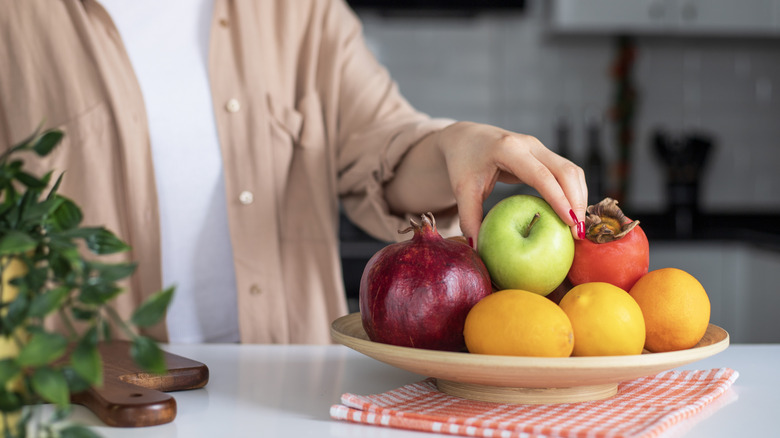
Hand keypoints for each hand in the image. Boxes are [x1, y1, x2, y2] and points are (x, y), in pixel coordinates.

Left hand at [437, 122, 586, 243]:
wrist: (466, 138)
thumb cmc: (463, 162)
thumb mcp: (462, 189)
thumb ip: (469, 218)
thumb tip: (477, 249)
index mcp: (508, 149)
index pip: (541, 175)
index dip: (559, 198)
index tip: (570, 223)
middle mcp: (529, 145)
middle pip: (566, 171)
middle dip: (577, 201)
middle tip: (578, 234)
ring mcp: (539, 148)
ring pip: (572, 171)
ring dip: (579, 198)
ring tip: (578, 230)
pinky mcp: (544, 155)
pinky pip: (567, 173)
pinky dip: (574, 193)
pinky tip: (572, 216)